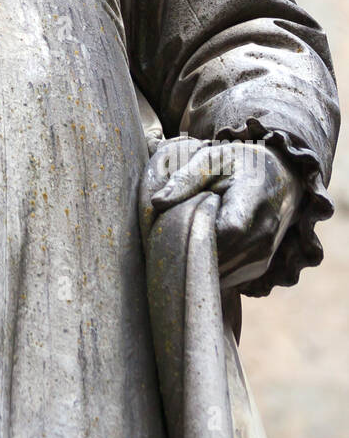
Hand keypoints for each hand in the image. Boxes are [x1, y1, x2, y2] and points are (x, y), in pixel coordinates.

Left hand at [144, 136, 302, 287]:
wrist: (279, 178)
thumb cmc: (238, 164)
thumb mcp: (211, 159)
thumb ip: (185, 179)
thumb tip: (157, 202)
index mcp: (253, 196)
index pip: (230, 228)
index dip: (200, 232)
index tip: (177, 225)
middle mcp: (265, 229)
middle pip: (222, 255)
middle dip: (191, 250)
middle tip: (169, 237)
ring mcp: (265, 252)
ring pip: (223, 272)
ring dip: (199, 262)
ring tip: (184, 242)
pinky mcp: (260, 266)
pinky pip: (228, 279)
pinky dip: (210, 269)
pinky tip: (199, 251)